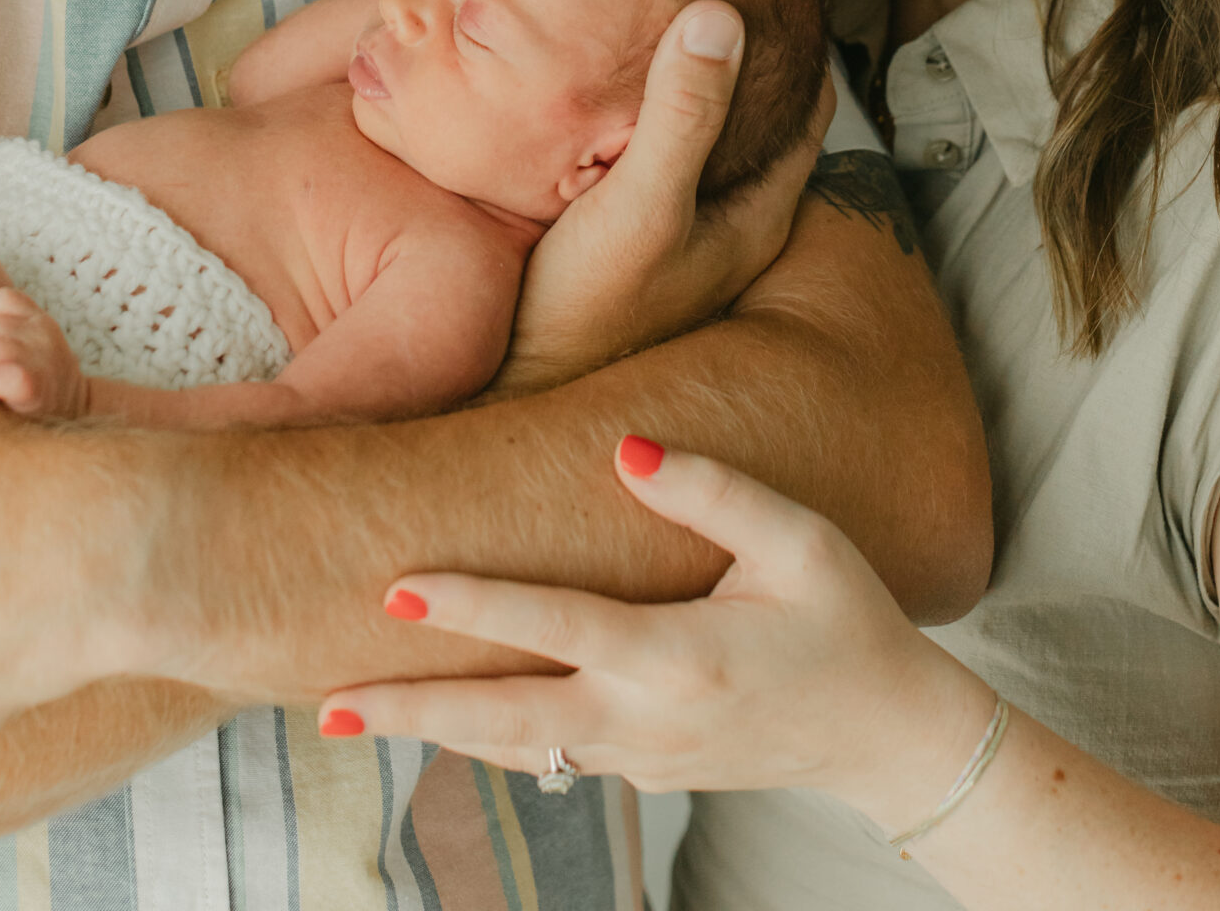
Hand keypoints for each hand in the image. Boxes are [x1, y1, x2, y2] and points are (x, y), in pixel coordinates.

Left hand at [321, 436, 989, 826]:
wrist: (892, 737)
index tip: (397, 590)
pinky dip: (485, 745)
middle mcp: (648, 721)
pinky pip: (549, 760)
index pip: (556, 627)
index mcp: (682, 656)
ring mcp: (642, 760)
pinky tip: (435, 725)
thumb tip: (622, 445)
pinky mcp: (646, 773)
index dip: (475, 607)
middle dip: (414, 711)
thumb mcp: (800, 539)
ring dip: (433, 734)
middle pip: (508, 721)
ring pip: (517, 752)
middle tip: (327, 701)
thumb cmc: (849, 619)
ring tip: (347, 715)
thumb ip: (711, 489)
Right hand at [492, 6, 829, 394]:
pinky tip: (612, 91)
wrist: (520, 388)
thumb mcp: (642, 202)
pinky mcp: (635, 239)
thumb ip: (683, 115)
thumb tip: (723, 14)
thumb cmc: (587, 309)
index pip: (810, 107)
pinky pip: (660, 156)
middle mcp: (732, 226)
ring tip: (666, 18)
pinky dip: (653, 116)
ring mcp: (684, 235)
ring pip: (708, 139)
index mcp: (758, 216)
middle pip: (761, 118)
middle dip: (746, 56)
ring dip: (696, 87)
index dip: (798, 43)